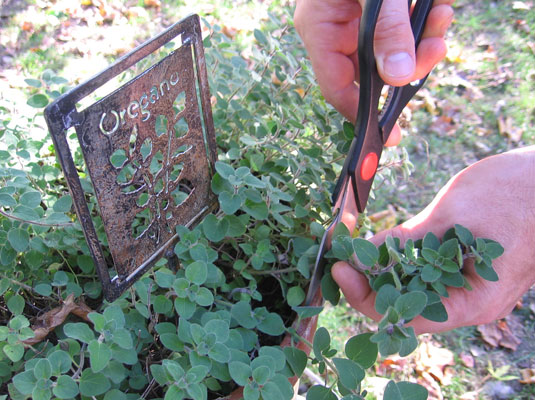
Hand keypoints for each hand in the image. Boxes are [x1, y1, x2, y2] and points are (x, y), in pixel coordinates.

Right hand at [294, 0, 453, 143]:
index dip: (362, 113)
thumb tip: (399, 76)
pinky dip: (424, 21)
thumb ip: (387, 28)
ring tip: (441, 16)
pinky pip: (401, 28)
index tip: (391, 136)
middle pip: (372, 71)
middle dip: (409, 64)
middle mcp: (336, 29)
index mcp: (320, 27)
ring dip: (422, 40)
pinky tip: (438, 5)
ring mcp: (356, 20)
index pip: (336, 86)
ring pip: (392, 51)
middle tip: (435, 50)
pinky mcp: (378, 9)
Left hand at [332, 146, 534, 333]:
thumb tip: (360, 255)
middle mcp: (465, 298)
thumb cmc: (515, 194)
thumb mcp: (455, 216)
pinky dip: (396, 255)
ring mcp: (463, 280)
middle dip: (367, 282)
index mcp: (472, 301)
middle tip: (337, 256)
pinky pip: (420, 267)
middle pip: (405, 303)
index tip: (339, 269)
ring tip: (348, 248)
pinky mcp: (458, 261)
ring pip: (410, 284)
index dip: (366, 297)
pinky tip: (375, 242)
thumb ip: (408, 240)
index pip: (407, 317)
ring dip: (378, 268)